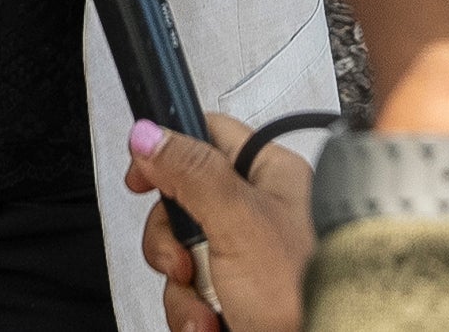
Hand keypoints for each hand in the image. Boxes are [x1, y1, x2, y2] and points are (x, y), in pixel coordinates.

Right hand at [126, 112, 315, 331]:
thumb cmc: (306, 287)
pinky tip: (213, 324)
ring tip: (210, 307)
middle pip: (183, 205)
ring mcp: (246, 256)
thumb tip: (150, 135)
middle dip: (172, 243)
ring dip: (184, 290)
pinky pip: (192, 294)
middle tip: (185, 261)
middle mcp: (258, 212)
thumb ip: (193, 173)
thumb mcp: (240, 221)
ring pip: (182, 256)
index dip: (169, 151)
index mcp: (269, 174)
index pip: (208, 136)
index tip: (141, 178)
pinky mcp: (236, 293)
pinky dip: (193, 314)